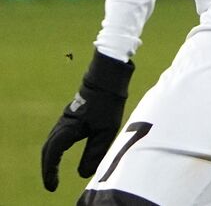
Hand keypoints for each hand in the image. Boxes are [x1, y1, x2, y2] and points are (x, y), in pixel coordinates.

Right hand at [40, 52, 133, 190]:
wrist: (107, 77)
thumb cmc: (107, 102)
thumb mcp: (105, 130)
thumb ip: (95, 152)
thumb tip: (83, 174)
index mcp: (67, 128)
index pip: (52, 155)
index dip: (50, 172)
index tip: (52, 187)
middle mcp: (62, 124)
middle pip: (48, 150)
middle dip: (48, 168)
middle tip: (51, 183)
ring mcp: (66, 118)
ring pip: (51, 142)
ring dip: (50, 158)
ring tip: (54, 172)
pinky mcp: (72, 114)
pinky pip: (57, 135)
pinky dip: (56, 148)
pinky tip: (62, 151)